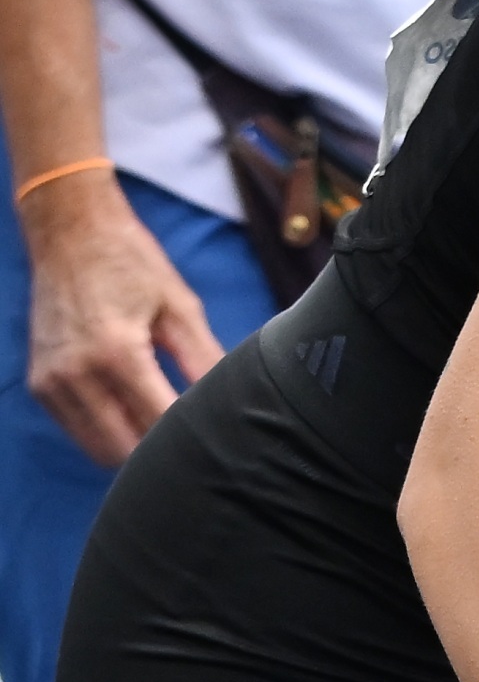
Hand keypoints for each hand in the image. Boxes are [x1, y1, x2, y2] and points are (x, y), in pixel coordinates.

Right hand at [20, 169, 223, 462]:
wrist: (68, 230)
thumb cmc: (130, 262)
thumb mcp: (180, 308)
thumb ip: (206, 362)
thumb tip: (237, 406)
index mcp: (116, 352)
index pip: (160, 426)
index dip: (192, 439)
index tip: (218, 439)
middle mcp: (75, 373)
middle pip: (128, 451)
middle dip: (162, 450)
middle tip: (192, 438)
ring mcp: (51, 381)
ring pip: (100, 450)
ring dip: (134, 447)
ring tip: (162, 424)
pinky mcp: (39, 384)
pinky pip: (79, 432)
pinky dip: (107, 433)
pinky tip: (132, 411)